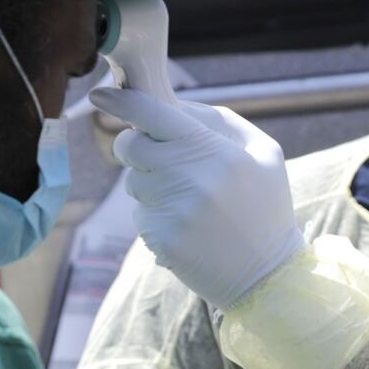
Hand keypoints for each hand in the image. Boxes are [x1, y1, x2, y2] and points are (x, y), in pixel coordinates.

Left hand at [89, 88, 306, 307]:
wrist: (267, 273)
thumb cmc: (264, 205)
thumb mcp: (262, 153)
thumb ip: (218, 120)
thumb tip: (169, 103)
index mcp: (215, 150)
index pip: (153, 115)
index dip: (122, 101)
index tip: (100, 94)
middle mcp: (190, 177)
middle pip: (130, 146)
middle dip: (135, 146)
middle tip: (159, 158)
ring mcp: (172, 210)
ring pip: (133, 181)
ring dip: (151, 185)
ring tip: (189, 202)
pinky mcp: (160, 237)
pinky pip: (140, 213)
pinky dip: (157, 216)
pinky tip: (187, 228)